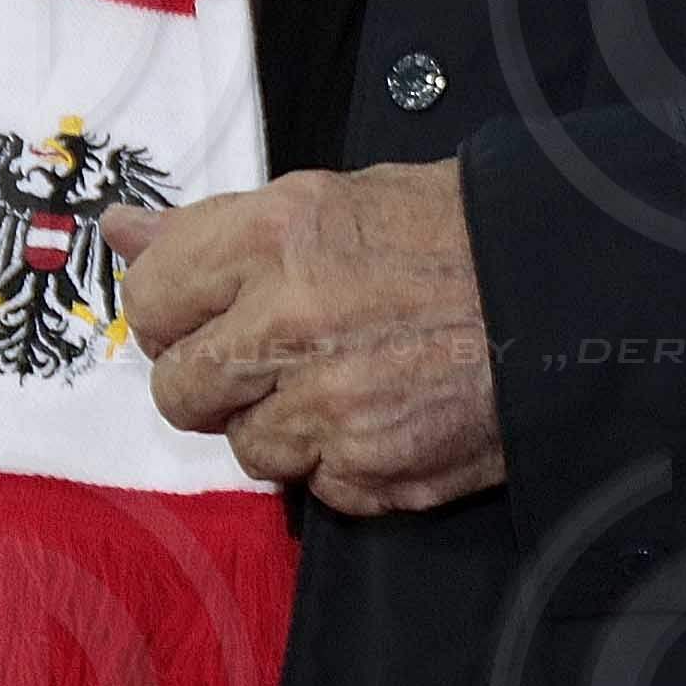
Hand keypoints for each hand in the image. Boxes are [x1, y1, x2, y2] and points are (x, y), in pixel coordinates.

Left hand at [117, 165, 504, 515]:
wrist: (566, 294)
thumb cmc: (452, 231)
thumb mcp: (332, 199)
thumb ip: (217, 228)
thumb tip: (119, 232)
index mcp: (277, 236)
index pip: (152, 298)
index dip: (173, 313)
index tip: (203, 315)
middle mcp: (290, 323)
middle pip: (179, 390)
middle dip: (214, 382)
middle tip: (270, 358)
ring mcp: (329, 407)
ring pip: (244, 448)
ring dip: (281, 424)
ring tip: (348, 379)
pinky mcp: (368, 473)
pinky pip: (312, 486)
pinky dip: (339, 461)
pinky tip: (386, 412)